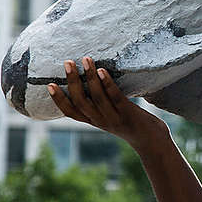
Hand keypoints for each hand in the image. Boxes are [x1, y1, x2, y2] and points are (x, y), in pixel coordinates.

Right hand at [47, 57, 168, 149]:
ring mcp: (114, 118)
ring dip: (90, 77)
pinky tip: (103, 70)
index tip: (49, 85)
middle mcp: (100, 121)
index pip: (70, 112)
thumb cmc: (130, 123)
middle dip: (72, 81)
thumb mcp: (110, 115)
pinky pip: (115, 97)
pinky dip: (107, 84)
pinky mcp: (128, 114)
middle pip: (81, 102)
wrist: (152, 142)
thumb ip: (100, 103)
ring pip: (97, 98)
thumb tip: (92, 79)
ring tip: (85, 59)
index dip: (58, 100)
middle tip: (67, 62)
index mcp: (93, 121)